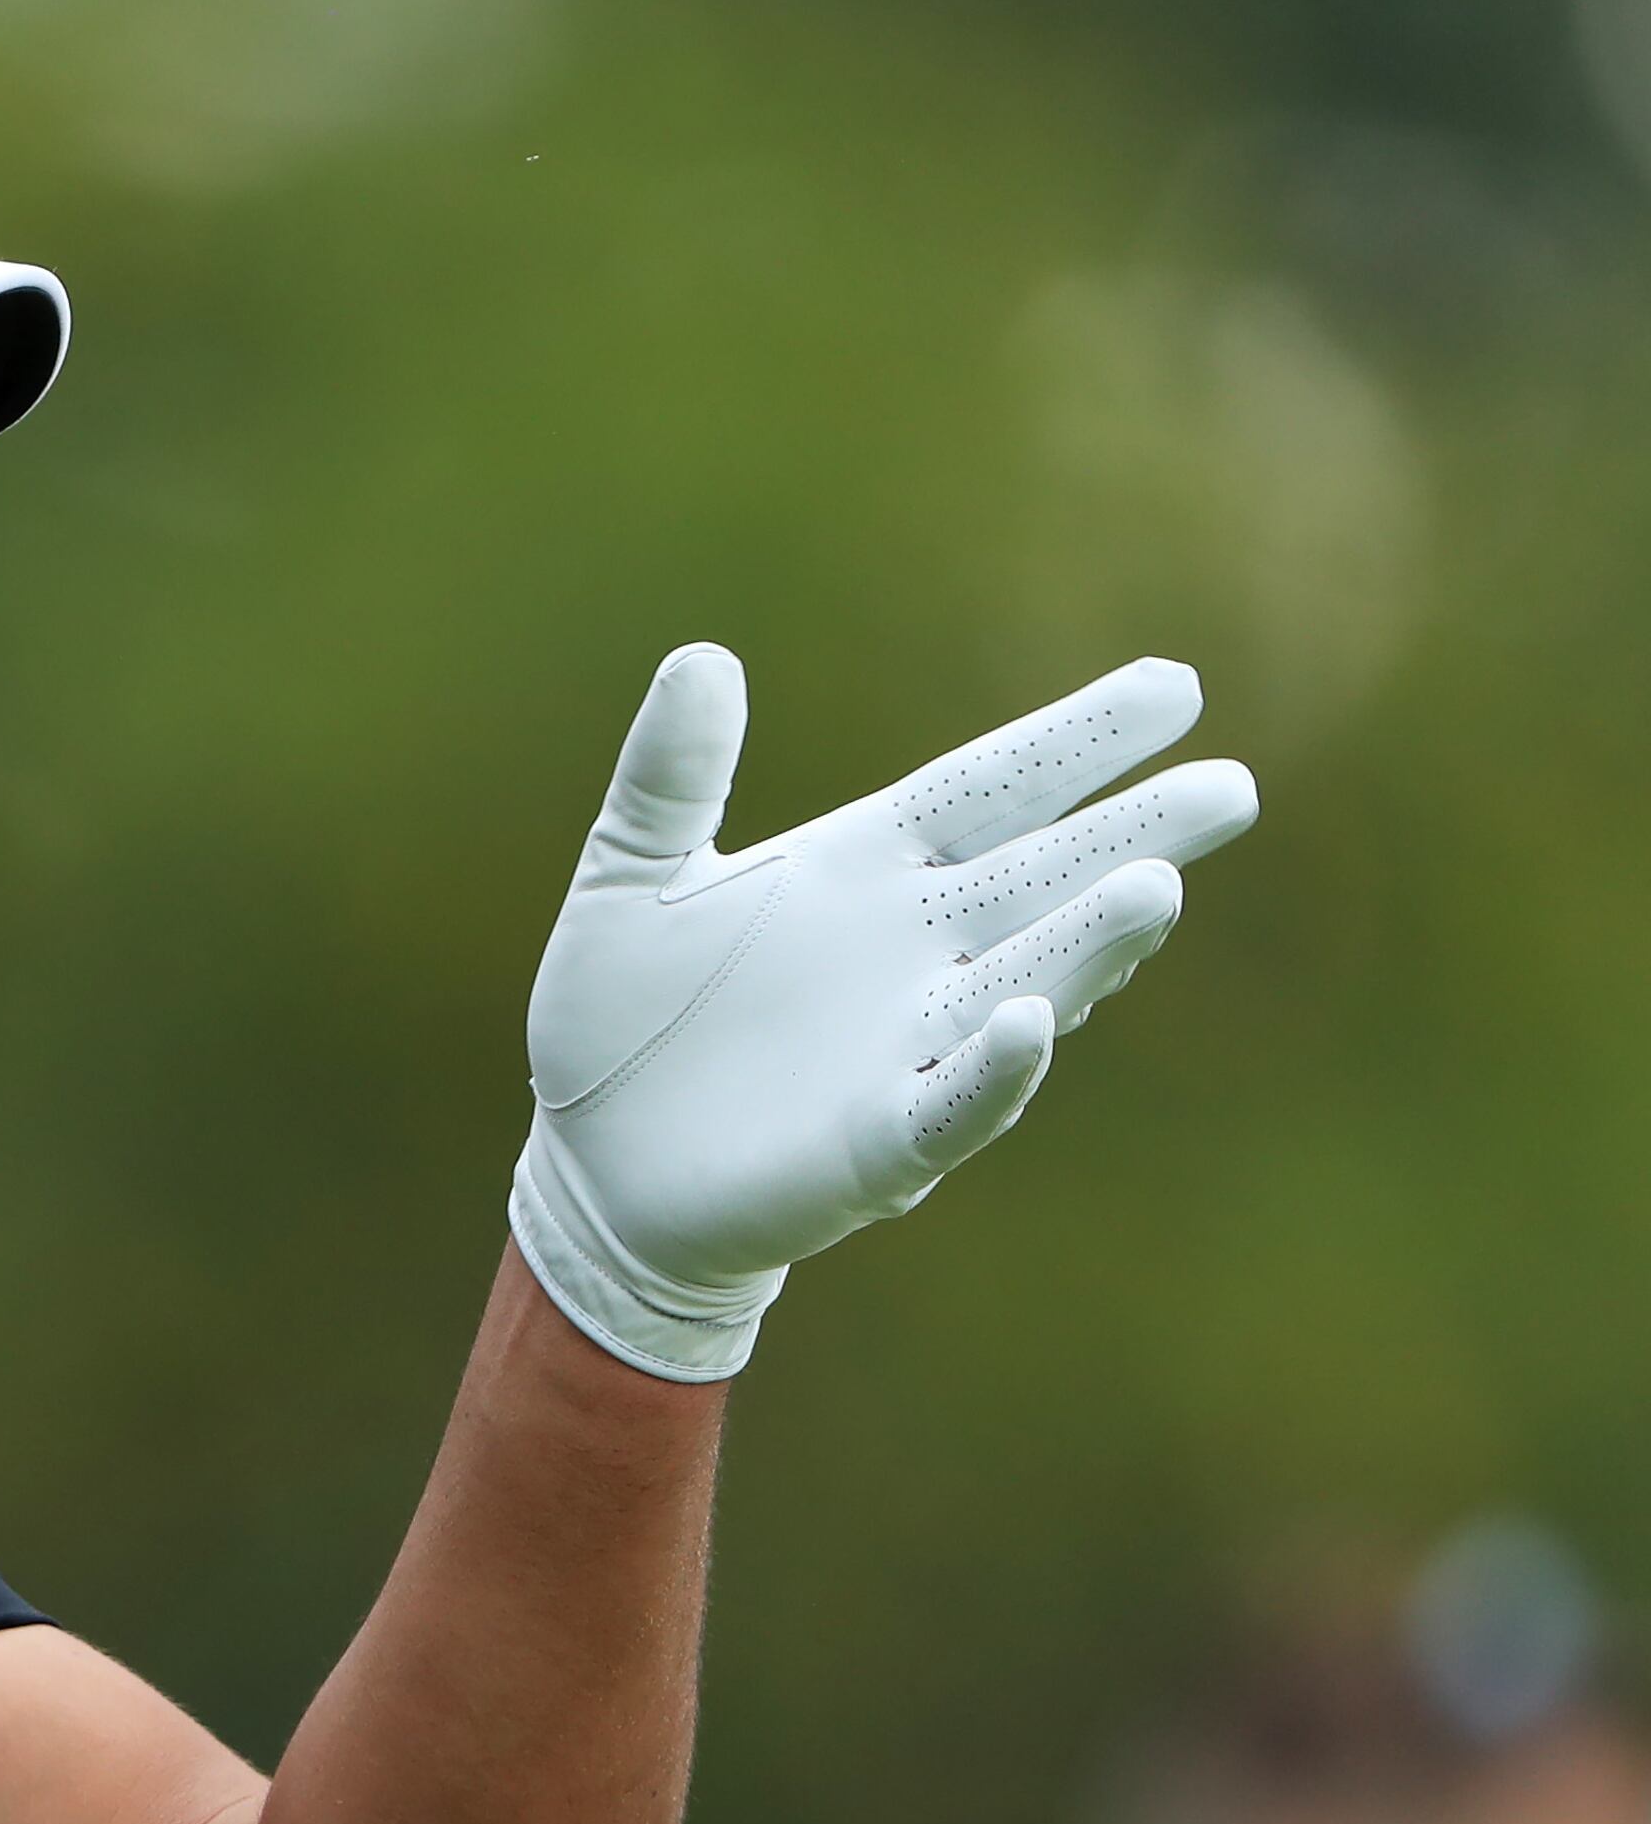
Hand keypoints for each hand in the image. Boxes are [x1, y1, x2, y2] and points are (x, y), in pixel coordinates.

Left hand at [509, 646, 1257, 1380]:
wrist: (593, 1168)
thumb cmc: (624, 1022)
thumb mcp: (631, 878)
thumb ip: (670, 777)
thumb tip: (703, 656)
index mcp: (862, 871)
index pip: (989, 789)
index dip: (1075, 740)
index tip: (1175, 687)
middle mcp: (909, 950)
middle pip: (1040, 877)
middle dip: (1131, 835)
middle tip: (1231, 788)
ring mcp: (904, 1046)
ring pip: (1023, 982)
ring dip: (1088, 943)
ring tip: (1156, 886)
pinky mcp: (875, 1143)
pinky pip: (952, 1102)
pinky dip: (996, 1068)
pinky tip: (1033, 1022)